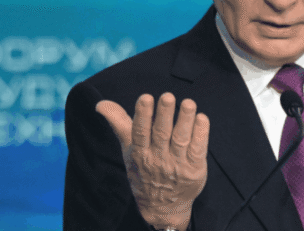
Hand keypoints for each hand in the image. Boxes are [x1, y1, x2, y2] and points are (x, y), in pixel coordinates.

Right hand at [96, 92, 209, 228]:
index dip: (143, 115)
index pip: (140, 132)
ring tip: (188, 103)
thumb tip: (101, 104)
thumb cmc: (144, 171)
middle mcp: (158, 158)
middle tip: (167, 96)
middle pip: (161, 134)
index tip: (145, 98)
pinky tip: (202, 119)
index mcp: (140, 153)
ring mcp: (177, 164)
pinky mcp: (194, 169)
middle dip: (164, 114)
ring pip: (181, 140)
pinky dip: (201, 134)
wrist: (162, 207)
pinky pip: (198, 150)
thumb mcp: (128, 150)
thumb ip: (119, 123)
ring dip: (185, 120)